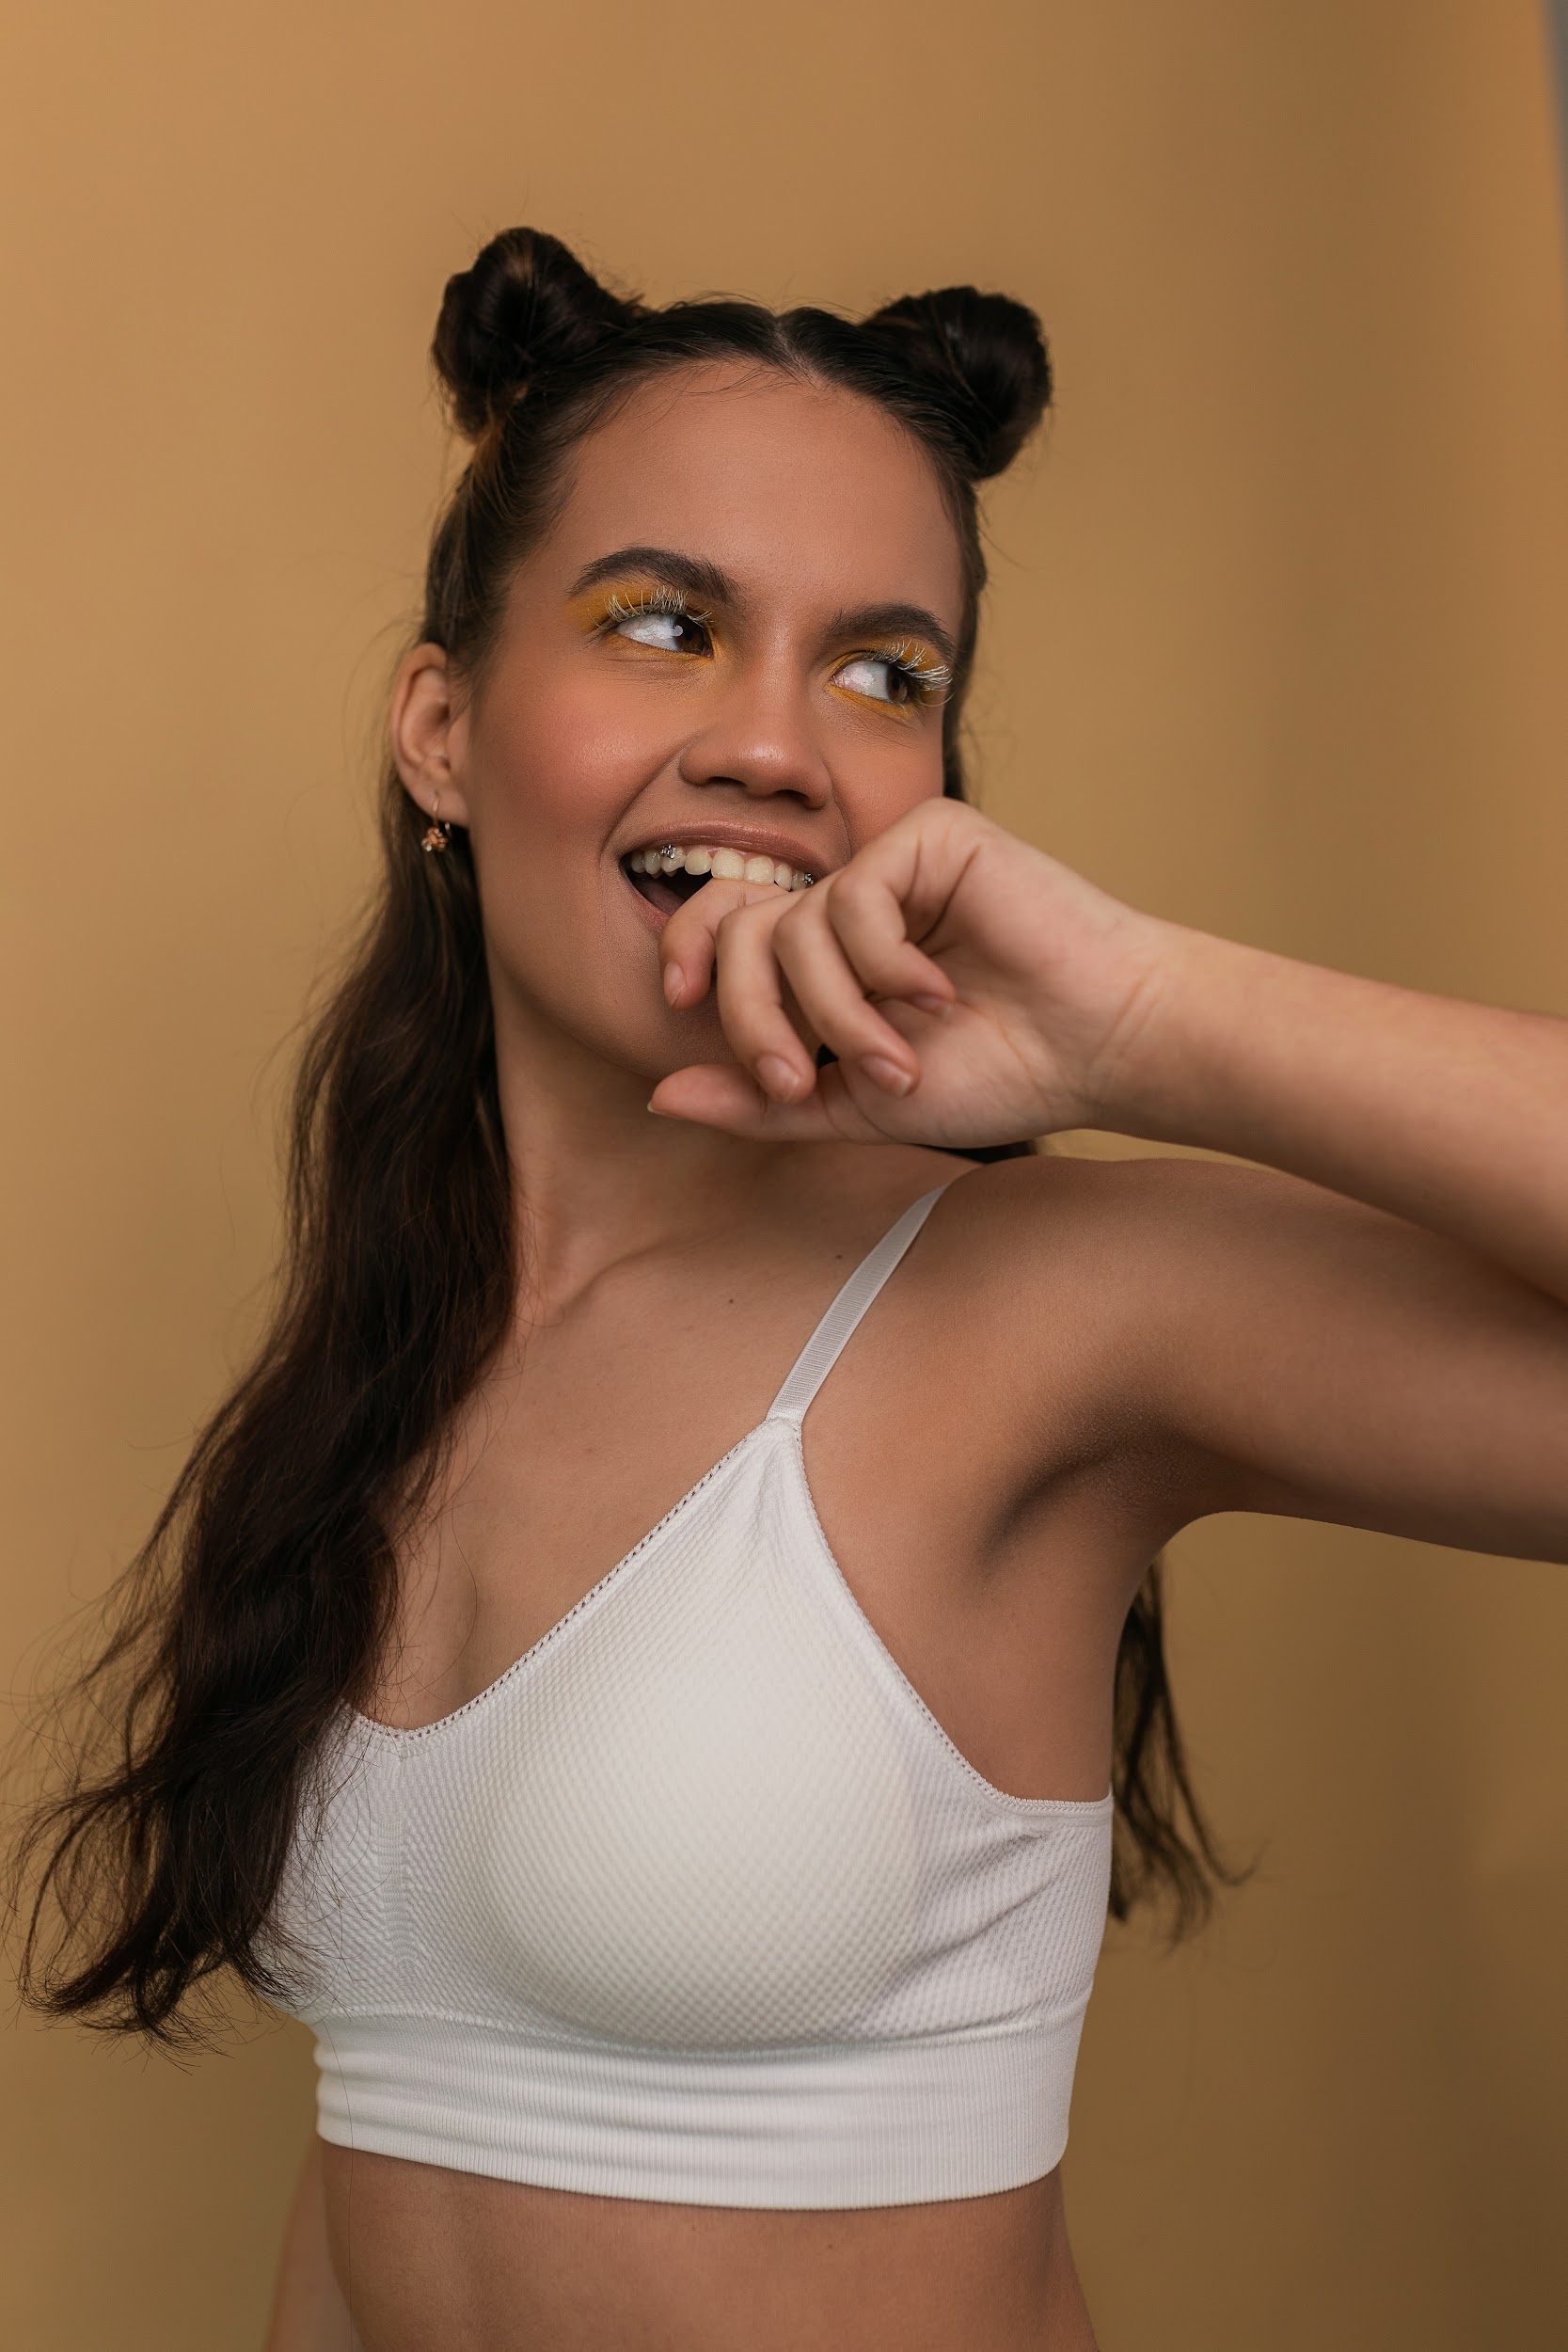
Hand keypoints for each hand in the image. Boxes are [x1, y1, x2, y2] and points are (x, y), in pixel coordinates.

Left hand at [647, 798, 1167, 1146]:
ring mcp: (891, 865)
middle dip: (752, 1015)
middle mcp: (853, 901)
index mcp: (830, 952)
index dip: (689, 957)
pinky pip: (855, 898)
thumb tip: (659, 1096)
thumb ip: (763, 1102)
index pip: (726, 930)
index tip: (682, 1008)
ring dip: (839, 1014)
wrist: (1103, 1046)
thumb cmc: (1000, 1074)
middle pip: (740, 927)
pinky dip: (885, 966)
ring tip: (901, 1060)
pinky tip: (941, 993)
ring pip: (796, 926)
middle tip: (796, 1080)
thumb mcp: (857, 1106)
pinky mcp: (931, 836)